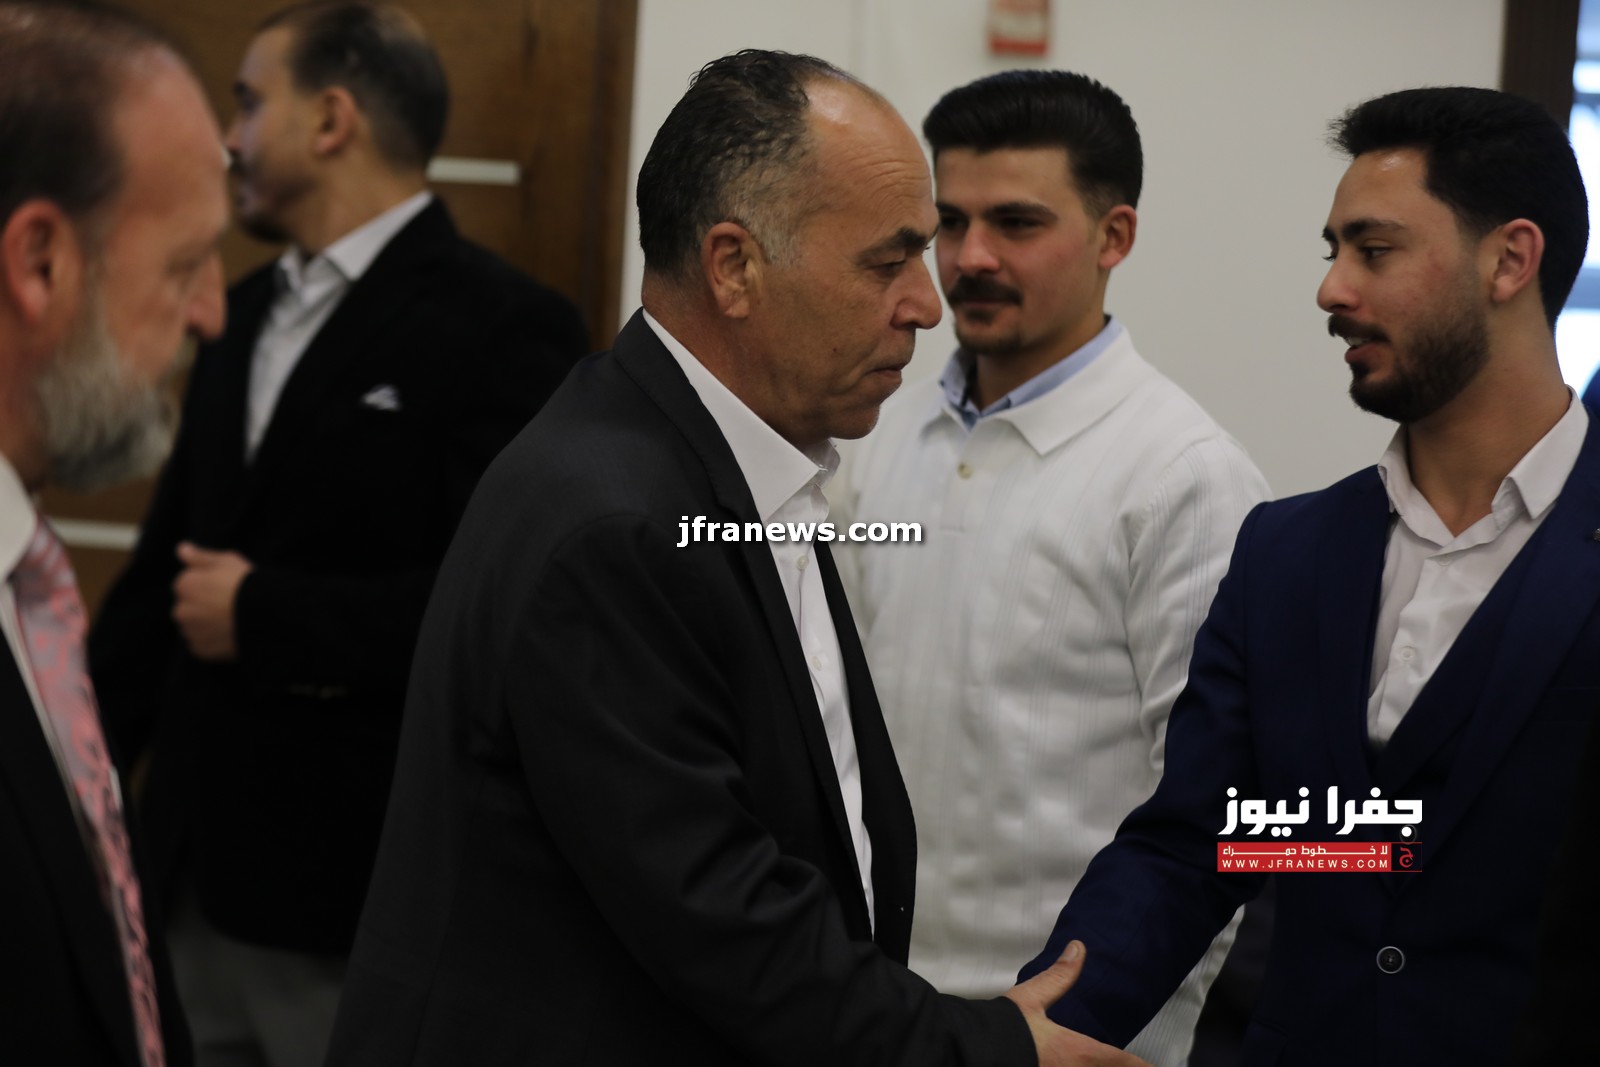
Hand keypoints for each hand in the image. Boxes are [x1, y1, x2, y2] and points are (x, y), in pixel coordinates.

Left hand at [172, 542, 251, 661]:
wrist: (264, 615)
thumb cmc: (246, 584)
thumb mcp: (226, 560)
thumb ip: (200, 556)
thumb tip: (181, 548)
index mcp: (184, 585)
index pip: (187, 584)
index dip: (207, 584)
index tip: (224, 587)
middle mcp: (180, 610)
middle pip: (188, 607)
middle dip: (202, 606)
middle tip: (228, 605)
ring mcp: (190, 632)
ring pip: (195, 626)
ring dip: (206, 624)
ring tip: (231, 620)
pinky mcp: (201, 651)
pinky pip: (202, 644)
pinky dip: (212, 640)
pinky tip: (230, 633)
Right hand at [1002, 941, 1152, 1066]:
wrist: (971, 1053)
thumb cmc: (1002, 1027)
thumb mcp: (1030, 998)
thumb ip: (1058, 977)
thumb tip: (1078, 948)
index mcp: (1077, 1052)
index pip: (1122, 1061)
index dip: (1142, 1064)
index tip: (1154, 1065)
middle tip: (1134, 1064)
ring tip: (1108, 1066)